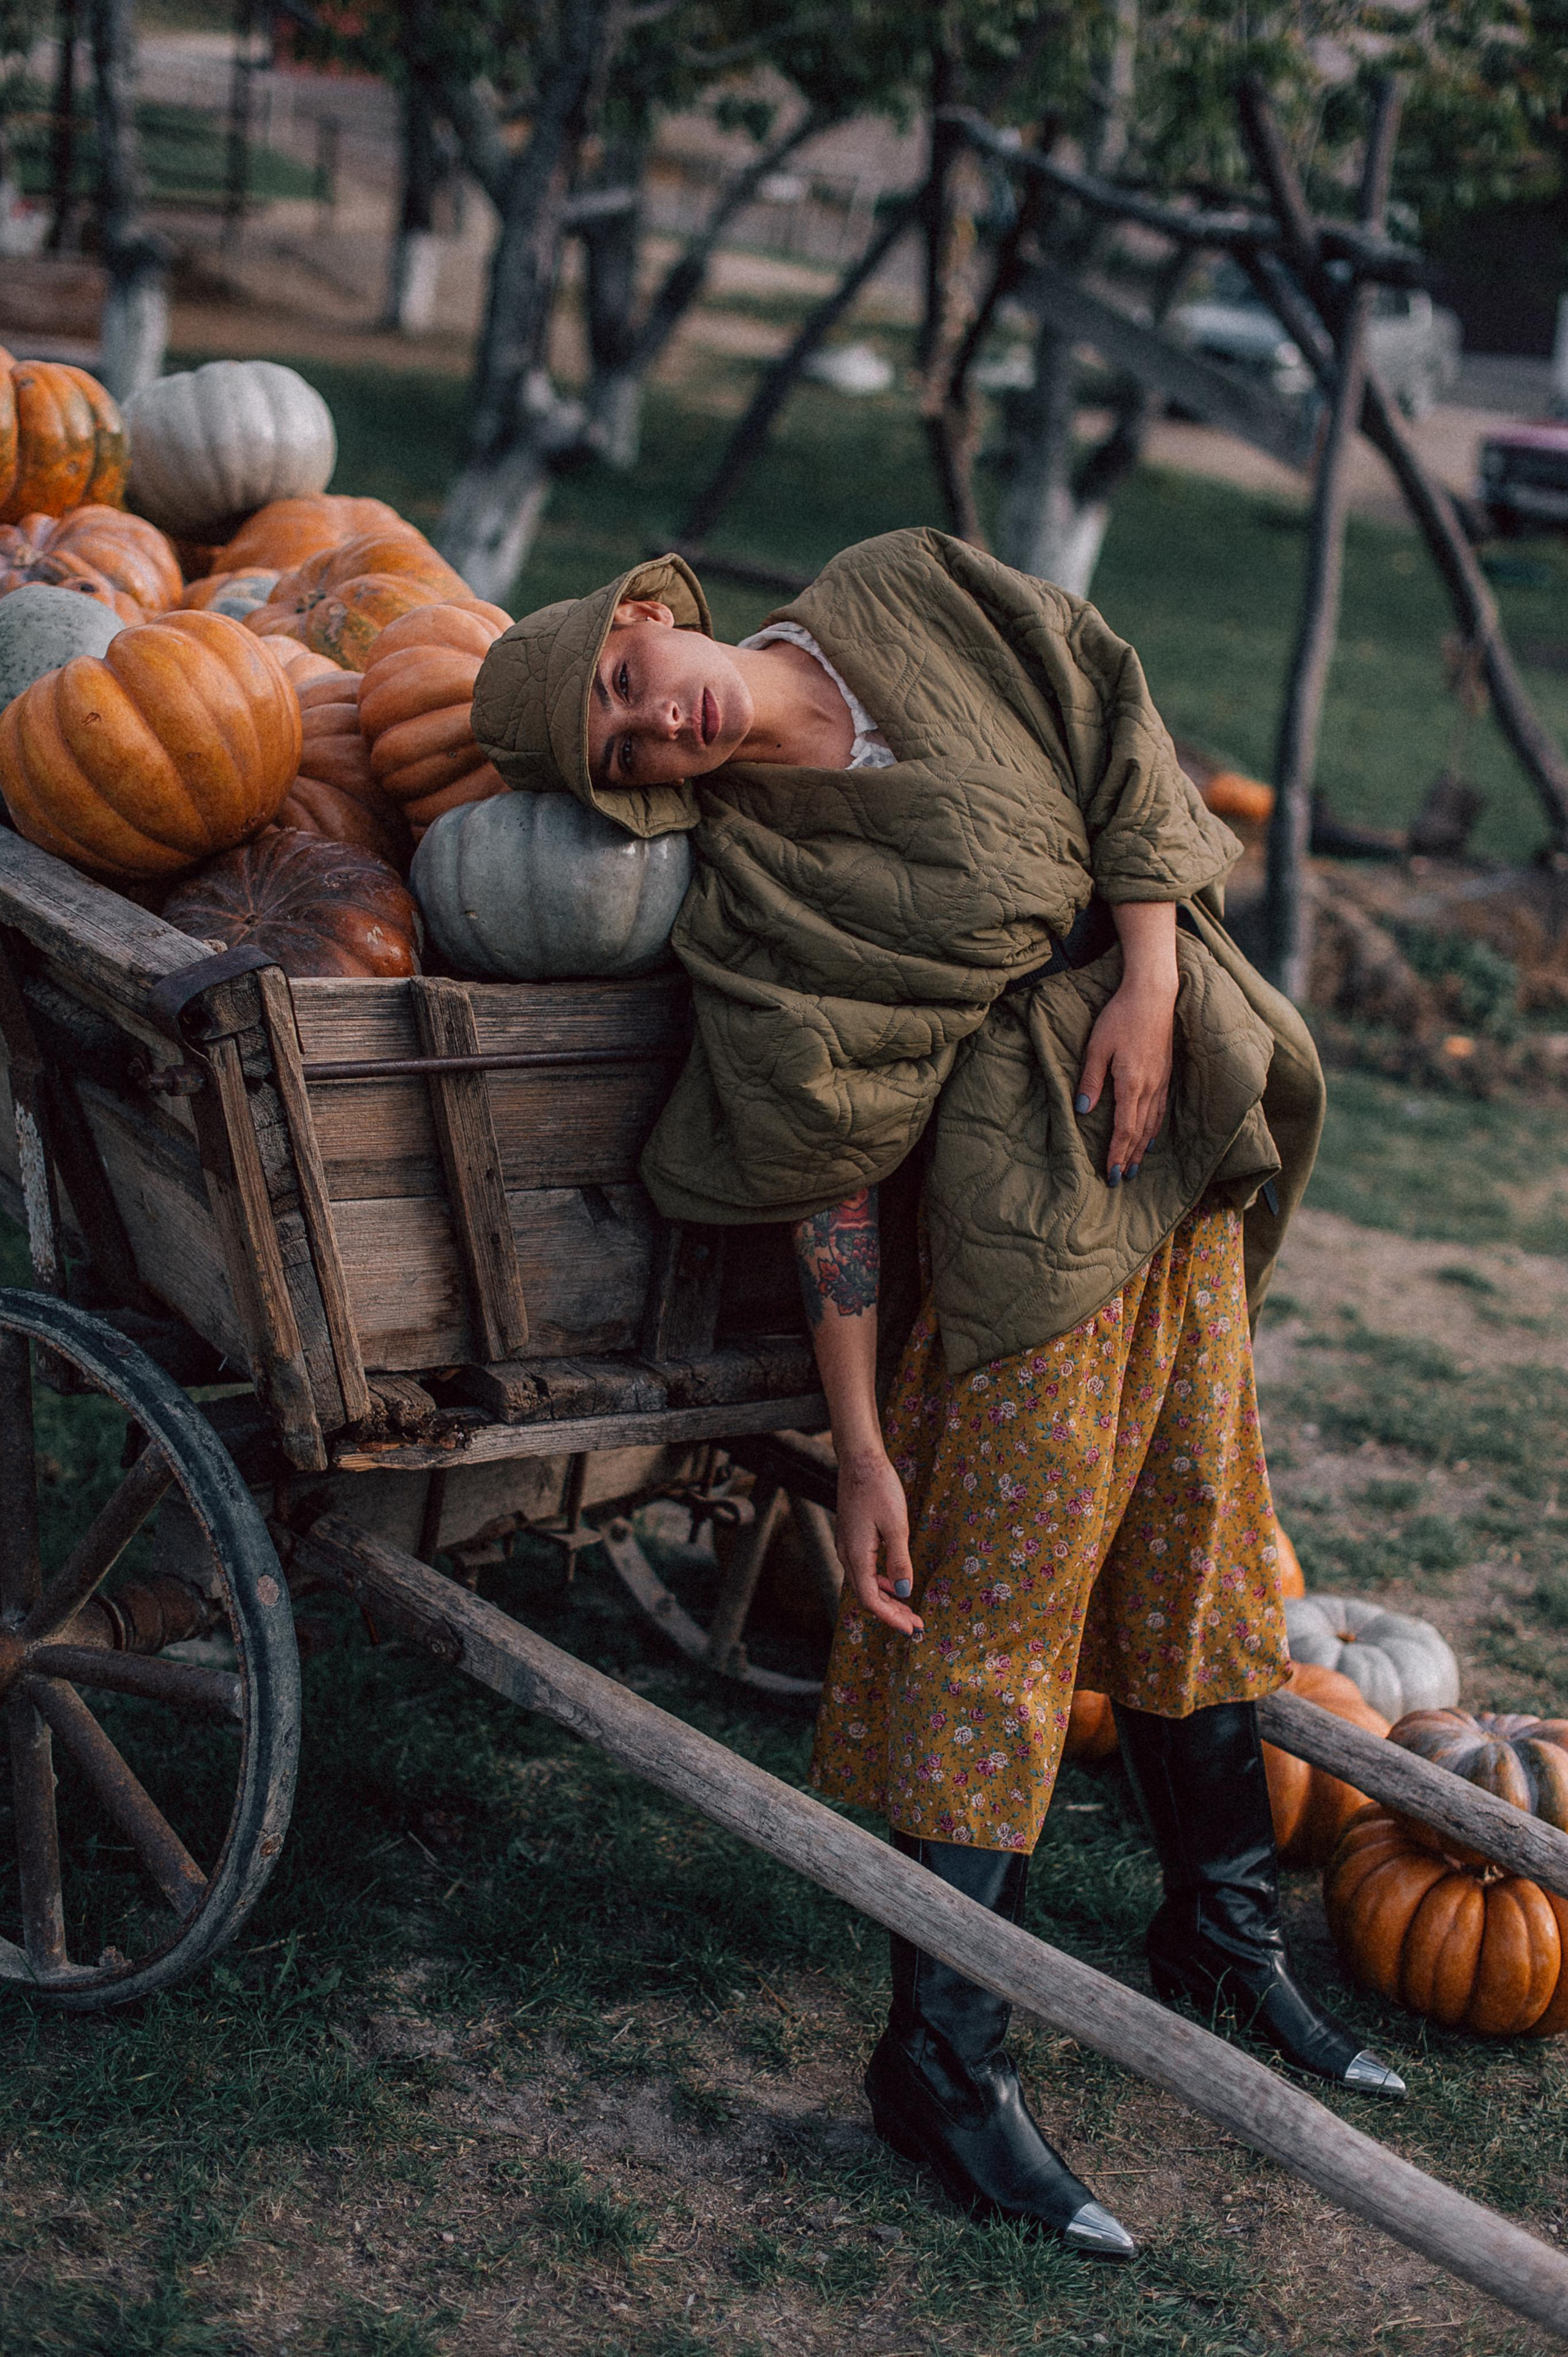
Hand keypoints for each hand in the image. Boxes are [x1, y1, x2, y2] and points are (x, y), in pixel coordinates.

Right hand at [834, 1446, 921, 1636]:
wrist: (860, 1460)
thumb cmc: (879, 1489)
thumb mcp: (897, 1526)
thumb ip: (900, 1561)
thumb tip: (907, 1592)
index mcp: (857, 1556)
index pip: (871, 1600)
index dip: (891, 1618)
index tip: (912, 1629)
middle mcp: (847, 1555)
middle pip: (867, 1596)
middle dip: (892, 1613)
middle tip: (916, 1624)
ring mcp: (847, 1546)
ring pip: (865, 1584)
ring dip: (888, 1599)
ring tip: (910, 1609)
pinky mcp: (851, 1538)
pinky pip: (864, 1570)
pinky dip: (881, 1582)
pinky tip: (896, 1582)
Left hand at [1076, 974, 1175, 1182]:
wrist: (1152, 995)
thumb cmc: (1121, 1017)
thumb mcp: (1098, 1046)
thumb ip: (1090, 1080)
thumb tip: (1082, 1110)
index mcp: (1131, 1083)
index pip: (1124, 1128)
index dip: (1117, 1153)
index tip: (1110, 1173)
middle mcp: (1149, 1087)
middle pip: (1139, 1132)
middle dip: (1127, 1157)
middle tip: (1119, 1180)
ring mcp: (1161, 1081)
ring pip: (1152, 1123)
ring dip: (1141, 1148)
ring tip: (1133, 1167)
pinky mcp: (1165, 1073)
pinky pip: (1160, 1109)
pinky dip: (1154, 1129)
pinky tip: (1149, 1138)